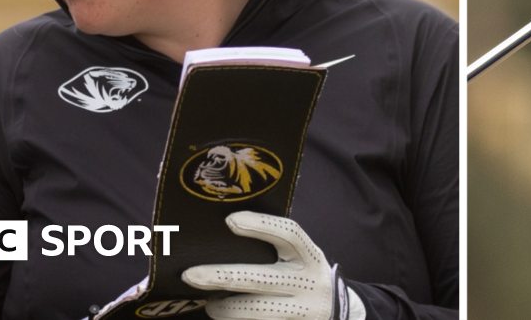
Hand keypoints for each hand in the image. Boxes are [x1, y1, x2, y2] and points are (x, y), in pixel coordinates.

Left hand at [182, 212, 364, 319]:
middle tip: (190, 275)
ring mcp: (303, 310)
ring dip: (226, 308)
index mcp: (310, 256)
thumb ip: (277, 247)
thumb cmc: (307, 276)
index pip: (288, 233)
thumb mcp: (303, 258)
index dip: (261, 225)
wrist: (340, 311)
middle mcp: (309, 282)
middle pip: (261, 278)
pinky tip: (225, 316)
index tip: (230, 220)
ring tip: (211, 304)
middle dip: (222, 276)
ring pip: (257, 310)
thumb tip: (227, 231)